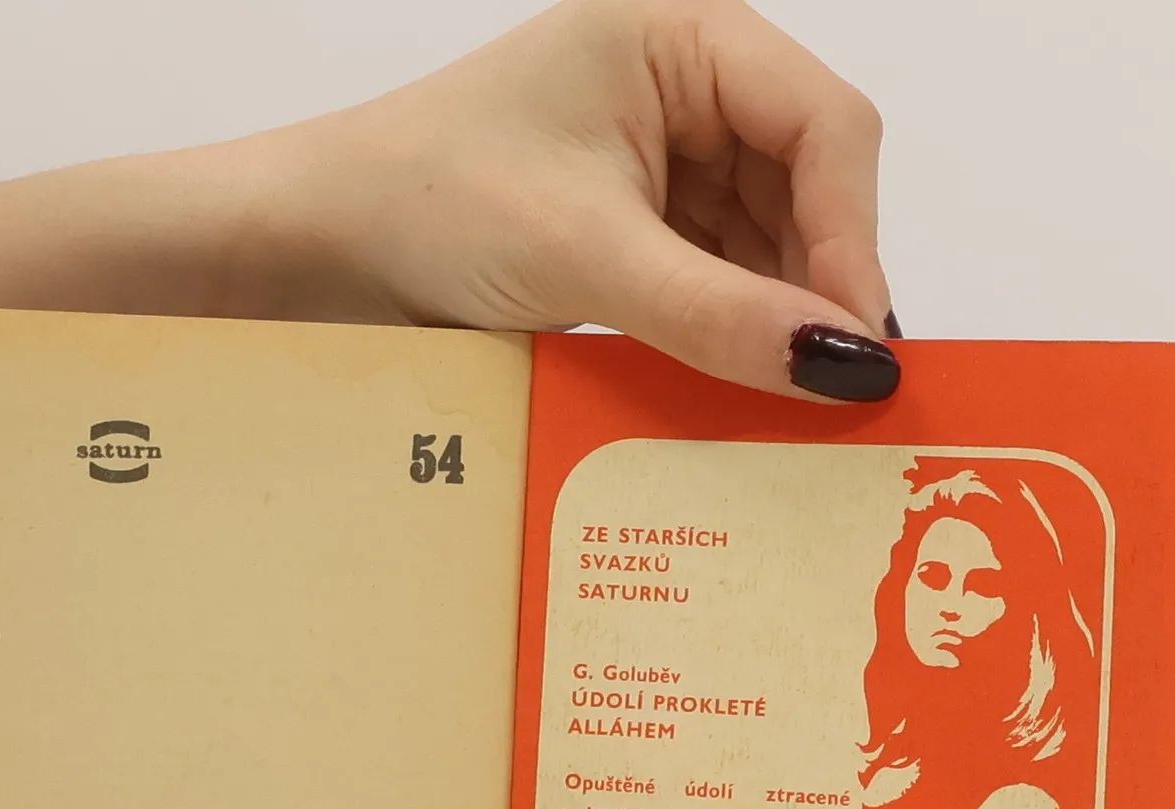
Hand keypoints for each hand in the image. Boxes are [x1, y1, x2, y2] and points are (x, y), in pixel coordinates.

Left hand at [306, 0, 897, 400]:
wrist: (316, 250)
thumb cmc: (423, 203)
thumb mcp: (586, 256)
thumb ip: (720, 313)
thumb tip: (844, 367)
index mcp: (682, 37)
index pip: (824, 126)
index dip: (853, 236)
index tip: (857, 344)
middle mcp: (684, 88)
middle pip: (808, 187)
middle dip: (818, 287)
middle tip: (833, 393)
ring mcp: (660, 162)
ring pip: (767, 245)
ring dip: (776, 322)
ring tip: (787, 406)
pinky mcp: (633, 230)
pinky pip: (716, 283)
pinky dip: (730, 337)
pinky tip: (736, 391)